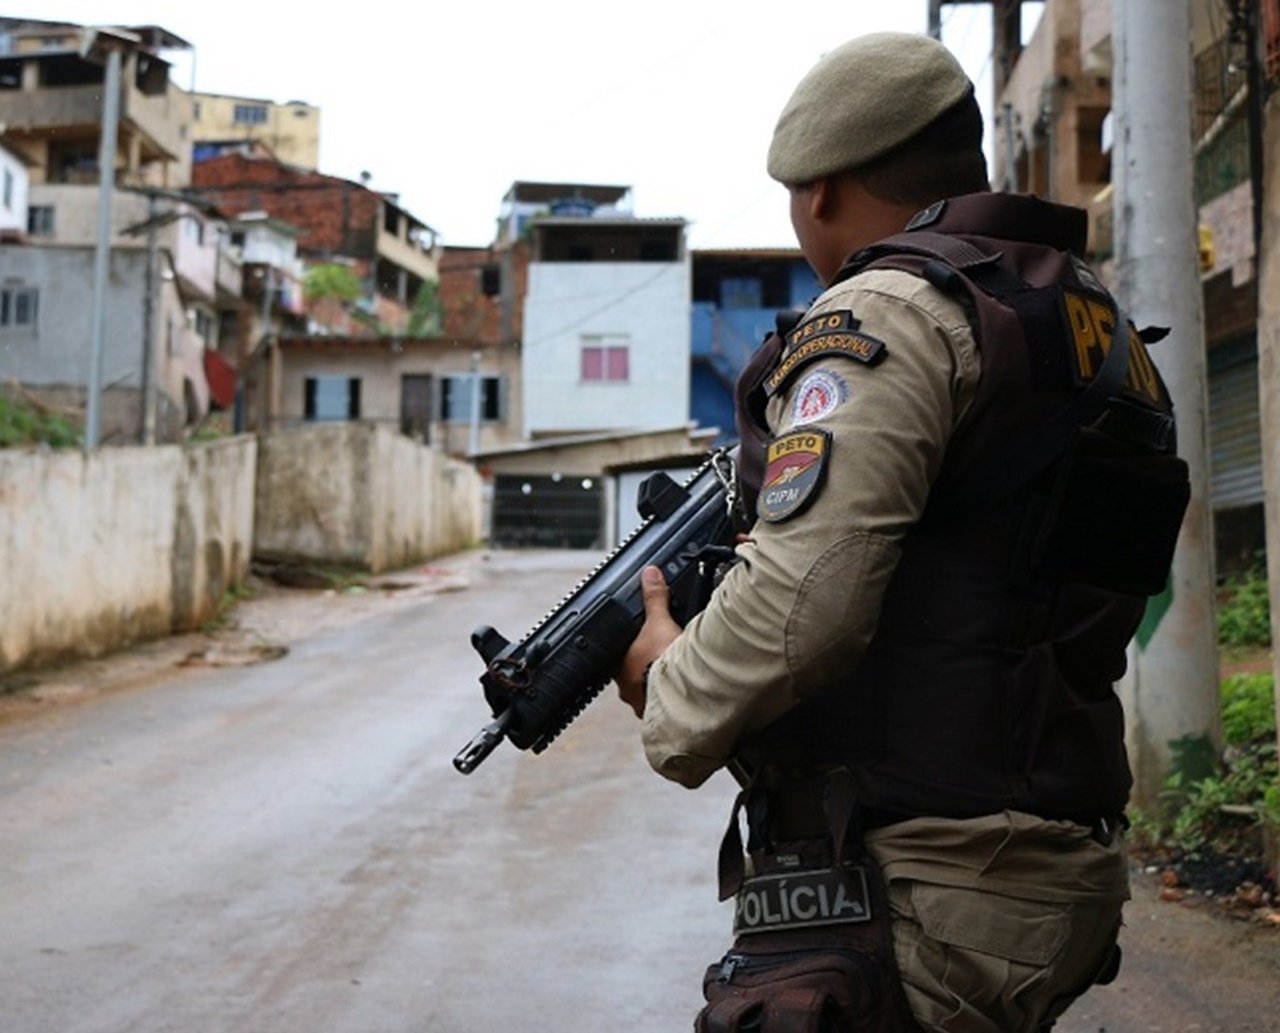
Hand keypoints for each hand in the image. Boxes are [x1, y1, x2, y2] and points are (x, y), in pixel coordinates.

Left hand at [616, 565, 681, 718]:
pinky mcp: (662, 715)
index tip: (641, 645)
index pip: (618, 656)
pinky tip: (681, 690)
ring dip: (657, 684)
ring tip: (673, 674)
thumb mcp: (660, 621)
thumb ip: (655, 598)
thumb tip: (650, 575)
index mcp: (620, 667)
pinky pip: (663, 705)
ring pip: (646, 692)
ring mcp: (643, 704)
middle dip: (644, 667)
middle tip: (660, 658)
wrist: (683, 692)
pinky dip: (671, 696)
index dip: (629, 649)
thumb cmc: (663, 661)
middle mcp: (627, 689)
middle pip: (632, 675)